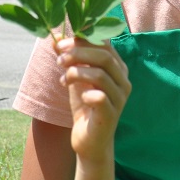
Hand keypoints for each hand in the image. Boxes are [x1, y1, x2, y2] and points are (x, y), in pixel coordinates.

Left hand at [56, 37, 129, 162]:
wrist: (89, 140)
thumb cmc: (85, 106)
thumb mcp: (76, 78)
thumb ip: (69, 59)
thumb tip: (55, 39)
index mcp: (118, 68)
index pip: (105, 45)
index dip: (82, 40)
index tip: (60, 44)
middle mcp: (123, 81)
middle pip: (104, 56)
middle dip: (78, 54)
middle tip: (59, 59)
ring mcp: (119, 98)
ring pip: (101, 75)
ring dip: (77, 72)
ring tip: (63, 79)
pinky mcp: (111, 115)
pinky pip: (100, 97)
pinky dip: (85, 93)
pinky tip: (78, 96)